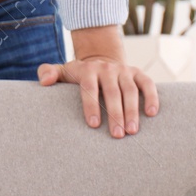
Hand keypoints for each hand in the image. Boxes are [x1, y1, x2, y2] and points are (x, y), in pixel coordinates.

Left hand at [37, 58, 158, 137]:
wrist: (101, 59)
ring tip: (132, 131)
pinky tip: (152, 114)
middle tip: (117, 135)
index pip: (89, 89)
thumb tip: (44, 82)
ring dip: (133, 111)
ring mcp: (124, 70)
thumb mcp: (63, 71)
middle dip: (115, 114)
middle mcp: (107, 69)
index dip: (91, 106)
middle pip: (113, 92)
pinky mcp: (138, 73)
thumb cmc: (79, 74)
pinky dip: (152, 97)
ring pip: (131, 90)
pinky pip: (148, 84)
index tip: (93, 125)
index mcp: (88, 70)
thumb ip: (49, 73)